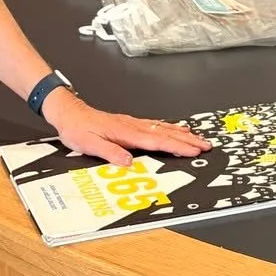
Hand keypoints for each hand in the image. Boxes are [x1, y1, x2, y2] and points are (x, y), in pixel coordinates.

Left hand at [44, 91, 211, 164]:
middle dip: (188, 140)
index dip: (178, 146)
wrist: (69, 113)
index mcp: (126, 133)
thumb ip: (110, 152)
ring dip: (182, 134)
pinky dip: (170, 128)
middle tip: (206, 146)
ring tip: (198, 138)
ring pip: (163, 128)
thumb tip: (128, 162)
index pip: (158, 141)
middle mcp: (133, 126)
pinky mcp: (130, 123)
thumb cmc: (77, 129)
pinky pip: (156, 125)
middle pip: (166, 133)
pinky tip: (175, 129)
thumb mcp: (88, 144)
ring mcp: (133, 123)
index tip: (194, 150)